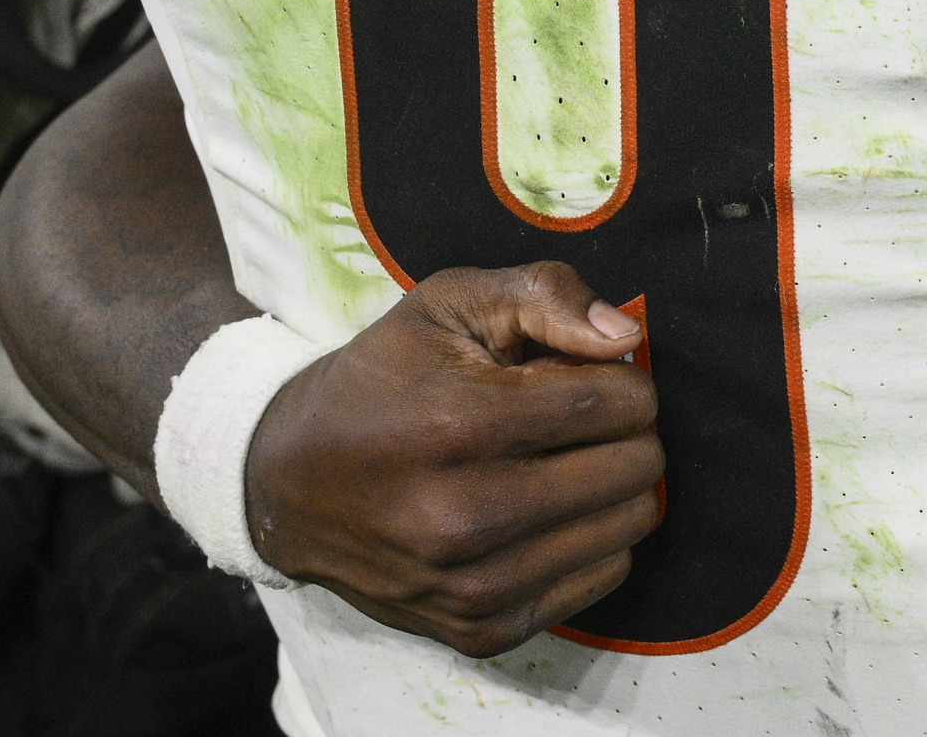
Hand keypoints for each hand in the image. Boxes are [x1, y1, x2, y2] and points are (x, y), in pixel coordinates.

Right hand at [243, 264, 660, 657]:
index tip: (593, 376)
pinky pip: (600, 579)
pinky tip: (547, 511)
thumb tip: (625, 337)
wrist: (291, 483)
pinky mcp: (480, 630)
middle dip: (625, 432)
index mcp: (461, 424)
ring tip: (563, 462)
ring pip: (628, 528)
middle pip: (635, 469)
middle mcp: (467, 516)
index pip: (620, 404)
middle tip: (577, 420)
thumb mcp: (450, 303)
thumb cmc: (384, 379)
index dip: (625, 381)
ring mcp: (473, 584)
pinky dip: (592, 540)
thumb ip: (546, 296)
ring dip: (614, 486)